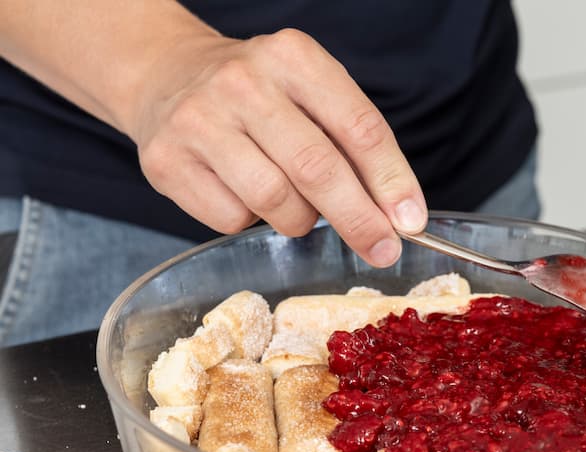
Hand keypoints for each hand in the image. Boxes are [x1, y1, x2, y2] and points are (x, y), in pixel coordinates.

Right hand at [128, 29, 426, 266]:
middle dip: (359, 219)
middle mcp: (243, 83)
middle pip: (317, 169)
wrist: (164, 75)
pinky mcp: (166, 161)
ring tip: (294, 203)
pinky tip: (243, 194)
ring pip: (275, 202)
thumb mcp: (308, 92)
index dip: (391, 181)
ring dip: (299, 219)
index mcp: (292, 56)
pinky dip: (250, 221)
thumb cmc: (256, 95)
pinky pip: (232, 219)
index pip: (359, 127)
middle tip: (382, 250)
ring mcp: (199, 121)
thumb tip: (398, 215)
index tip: (410, 221)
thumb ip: (352, 144)